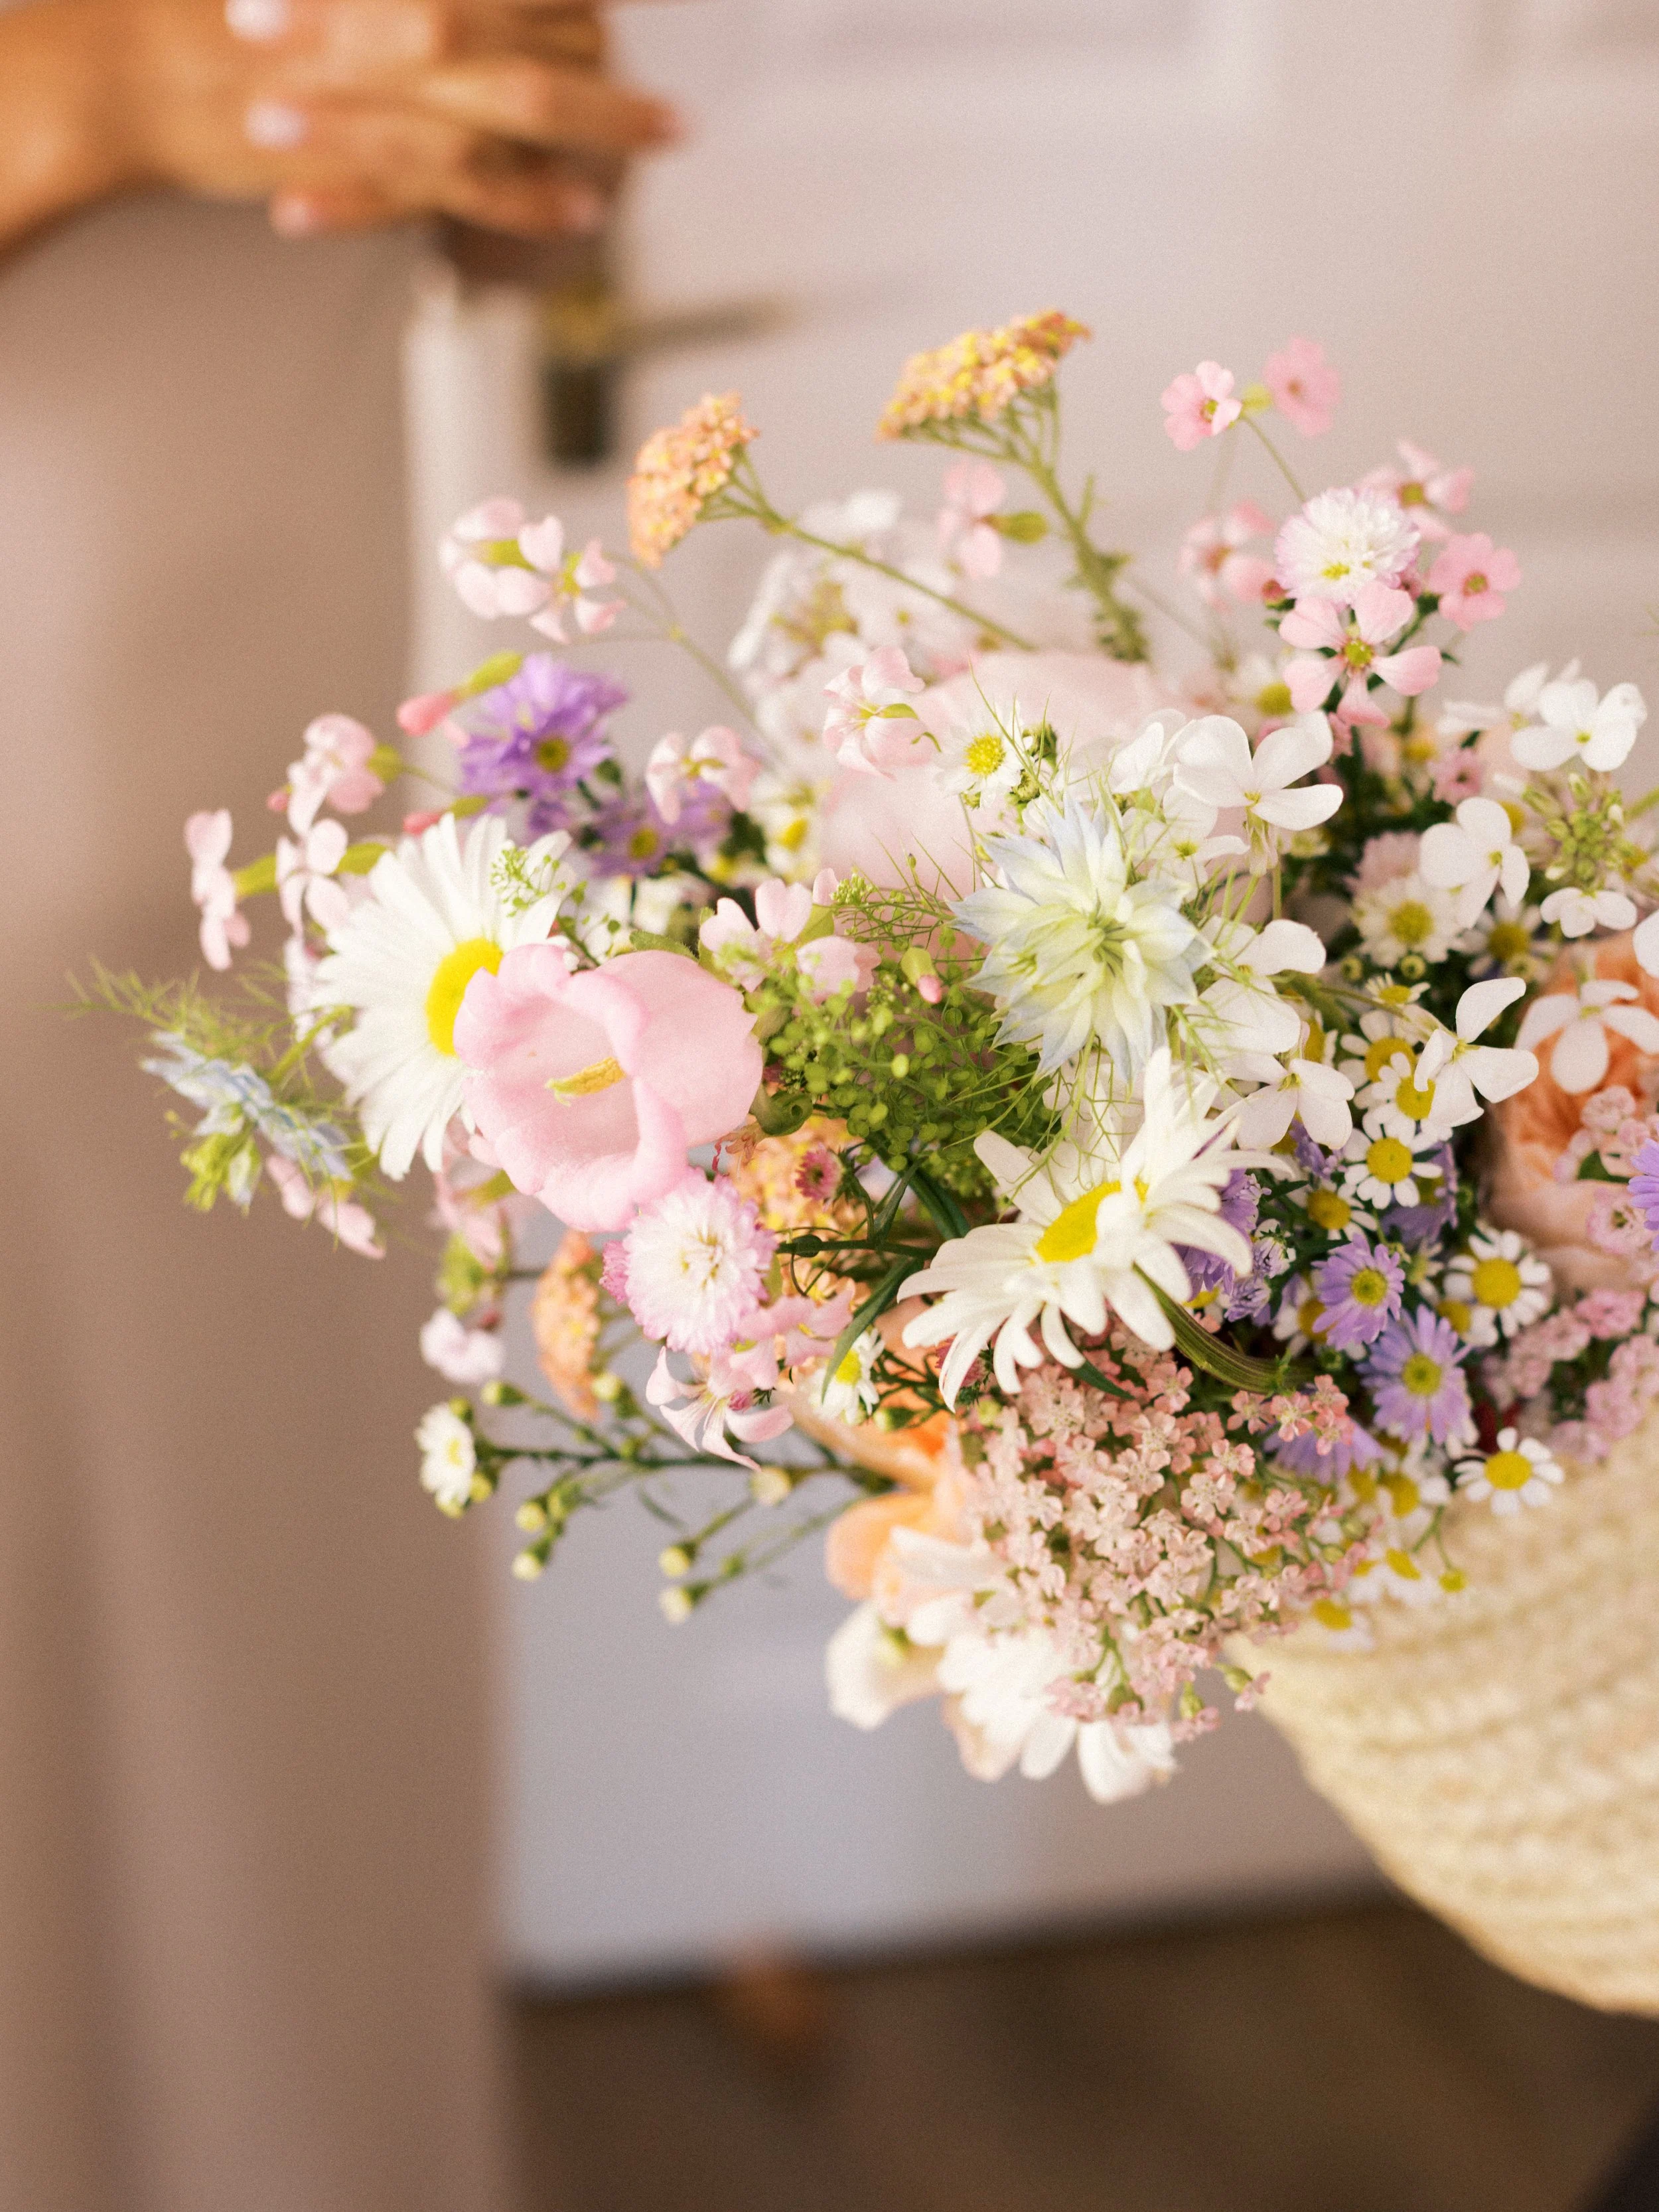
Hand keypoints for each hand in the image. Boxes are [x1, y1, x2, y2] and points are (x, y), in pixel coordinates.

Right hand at [0, 0, 677, 251]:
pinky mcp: (376, 152)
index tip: (618, 13)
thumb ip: (388, 7)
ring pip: (533, 101)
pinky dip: (539, 195)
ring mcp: (397, 85)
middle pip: (547, 29)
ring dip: (609, 123)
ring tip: (663, 138)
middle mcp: (411, 15)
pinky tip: (588, 207)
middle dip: (615, 59)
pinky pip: (480, 178)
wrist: (134, 68)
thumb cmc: (214, 12)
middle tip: (674, 99)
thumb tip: (445, 15)